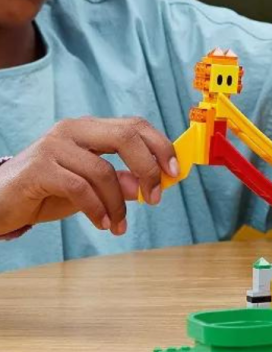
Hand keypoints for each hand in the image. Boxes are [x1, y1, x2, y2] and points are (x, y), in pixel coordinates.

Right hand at [0, 117, 177, 235]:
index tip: (175, 172)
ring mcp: (54, 146)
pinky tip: (102, 223)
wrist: (0, 201)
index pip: (135, 126)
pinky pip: (80, 188)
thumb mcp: (91, 187)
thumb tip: (146, 185)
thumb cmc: (47, 191)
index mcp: (90, 129)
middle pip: (126, 136)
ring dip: (118, 204)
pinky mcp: (39, 168)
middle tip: (155, 198)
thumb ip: (118, 182)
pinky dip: (97, 209)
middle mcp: (73, 130)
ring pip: (103, 170)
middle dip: (148, 168)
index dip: (161, 147)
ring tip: (118, 225)